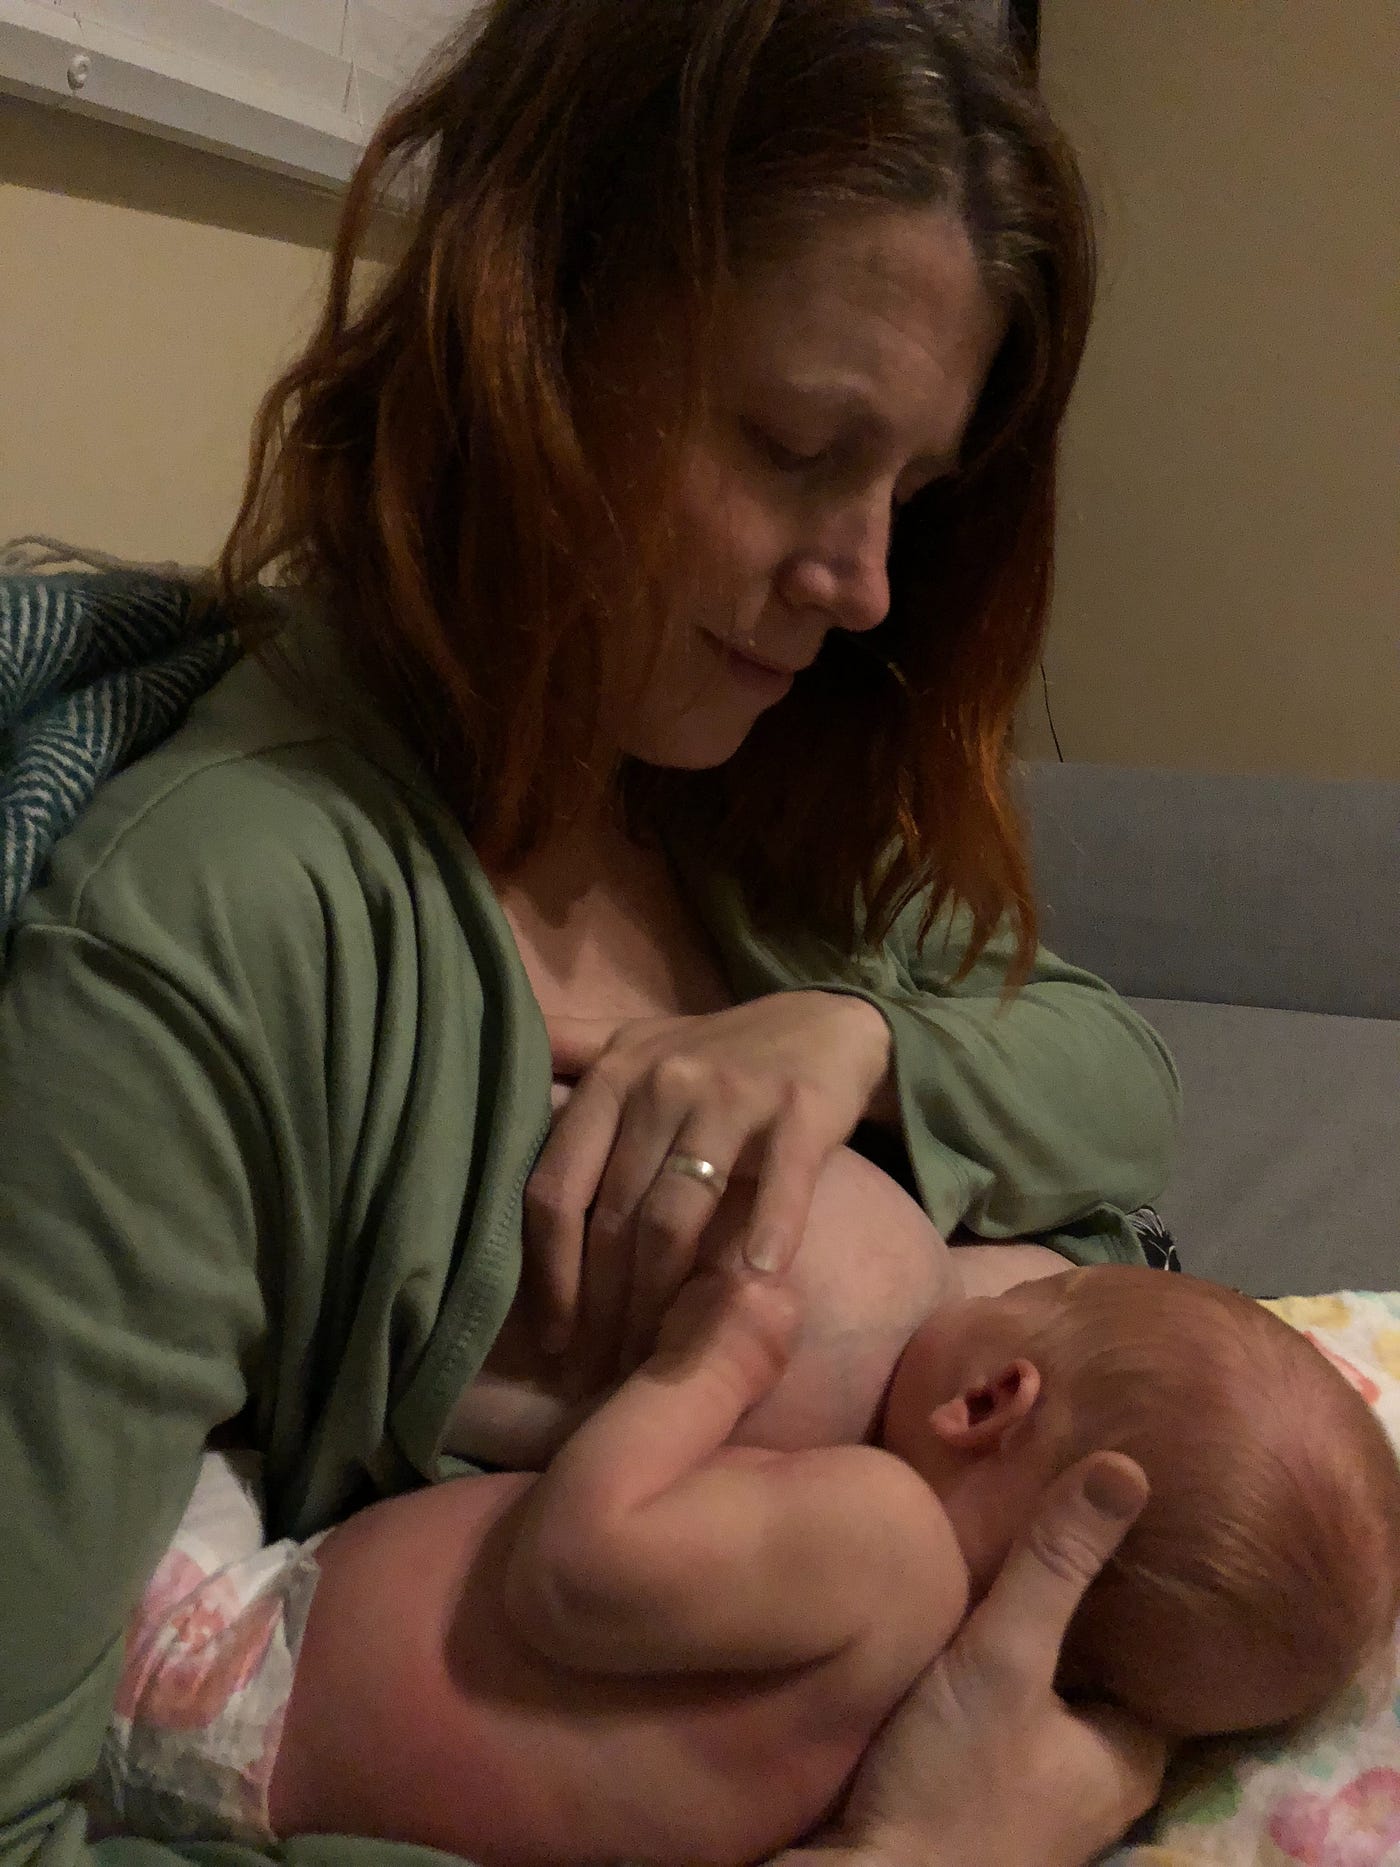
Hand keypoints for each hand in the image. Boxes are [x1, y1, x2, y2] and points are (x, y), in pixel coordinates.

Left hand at [525, 993, 892, 1377]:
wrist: (827, 1021)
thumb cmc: (718, 1049)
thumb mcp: (633, 1040)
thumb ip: (564, 1053)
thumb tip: (475, 1063)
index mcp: (612, 1076)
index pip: (556, 1187)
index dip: (548, 1271)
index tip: (552, 1338)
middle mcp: (660, 1083)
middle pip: (613, 1215)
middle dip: (602, 1305)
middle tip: (603, 1372)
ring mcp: (729, 1096)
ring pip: (675, 1213)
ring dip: (661, 1296)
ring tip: (659, 1358)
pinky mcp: (798, 1109)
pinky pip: (776, 1182)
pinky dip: (766, 1233)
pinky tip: (755, 1281)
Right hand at [821, 1453, 1166, 1866]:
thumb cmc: (953, 1785)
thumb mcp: (1006, 1658)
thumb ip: (1055, 1564)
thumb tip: (1130, 1466)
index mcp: (1127, 1758)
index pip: (1157, 1657)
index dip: (1144, 1590)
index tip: (1127, 1523)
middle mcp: (1088, 1781)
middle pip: (1092, 1670)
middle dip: (1075, 1607)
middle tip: (1053, 1515)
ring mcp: (1026, 1792)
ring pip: (1038, 1692)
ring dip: (1022, 1637)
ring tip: (1000, 1549)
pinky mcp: (964, 1795)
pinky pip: (989, 1711)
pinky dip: (980, 1666)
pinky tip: (950, 1616)